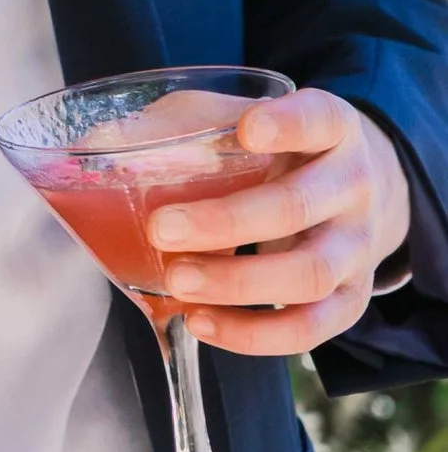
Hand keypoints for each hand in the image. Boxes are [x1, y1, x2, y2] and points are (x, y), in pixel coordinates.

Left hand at [147, 90, 410, 356]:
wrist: (358, 191)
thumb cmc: (279, 148)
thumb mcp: (240, 117)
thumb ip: (181, 126)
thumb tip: (93, 149)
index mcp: (331, 128)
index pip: (320, 119)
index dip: (288, 125)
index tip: (248, 129)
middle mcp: (353, 186)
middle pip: (298, 206)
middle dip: (226, 222)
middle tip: (162, 229)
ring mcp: (358, 246)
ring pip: (309, 274)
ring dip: (236, 283)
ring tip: (177, 281)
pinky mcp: (351, 298)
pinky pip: (309, 328)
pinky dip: (254, 334)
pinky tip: (202, 322)